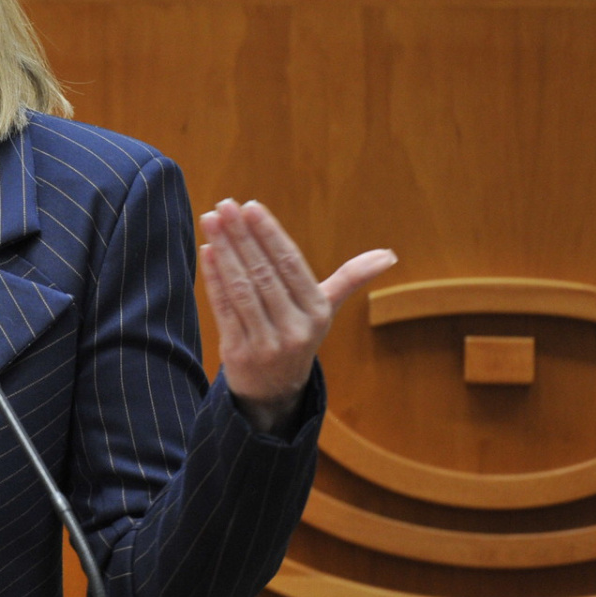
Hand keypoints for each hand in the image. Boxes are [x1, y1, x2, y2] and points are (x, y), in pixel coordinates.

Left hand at [199, 199, 395, 435]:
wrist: (274, 391)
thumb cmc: (298, 334)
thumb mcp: (326, 309)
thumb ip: (350, 279)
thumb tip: (388, 255)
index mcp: (317, 312)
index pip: (290, 264)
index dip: (270, 234)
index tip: (251, 205)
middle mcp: (294, 329)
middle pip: (264, 273)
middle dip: (242, 236)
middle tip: (225, 205)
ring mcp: (265, 343)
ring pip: (241, 289)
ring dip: (224, 251)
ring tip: (211, 220)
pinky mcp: (237, 353)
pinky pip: (223, 308)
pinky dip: (213, 278)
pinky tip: (207, 251)